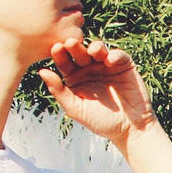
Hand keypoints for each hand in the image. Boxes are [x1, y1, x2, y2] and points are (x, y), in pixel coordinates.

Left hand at [38, 34, 154, 146]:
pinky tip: (110, 61)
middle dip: (75, 46)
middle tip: (70, 43)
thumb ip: (59, 91)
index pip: (64, 62)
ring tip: (93, 51)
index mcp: (75, 78)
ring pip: (99, 49)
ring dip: (95, 47)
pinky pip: (118, 55)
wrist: (130, 130)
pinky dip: (114, 55)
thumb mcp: (76, 109)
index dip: (60, 55)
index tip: (56, 48)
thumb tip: (42, 71)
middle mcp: (89, 69)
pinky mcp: (124, 65)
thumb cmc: (100, 122)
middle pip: (80, 53)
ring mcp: (107, 66)